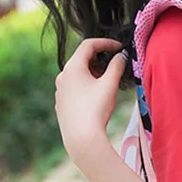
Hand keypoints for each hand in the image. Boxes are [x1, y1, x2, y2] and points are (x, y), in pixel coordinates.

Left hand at [54, 37, 126, 170]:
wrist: (81, 139)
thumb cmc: (96, 109)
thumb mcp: (110, 84)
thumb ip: (117, 66)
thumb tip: (122, 56)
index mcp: (73, 67)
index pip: (88, 44)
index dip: (106, 42)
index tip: (119, 47)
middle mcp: (63, 76)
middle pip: (82, 58)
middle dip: (100, 59)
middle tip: (115, 66)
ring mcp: (60, 90)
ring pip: (78, 74)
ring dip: (93, 73)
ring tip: (108, 83)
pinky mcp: (61, 103)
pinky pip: (74, 88)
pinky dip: (86, 85)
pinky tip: (97, 98)